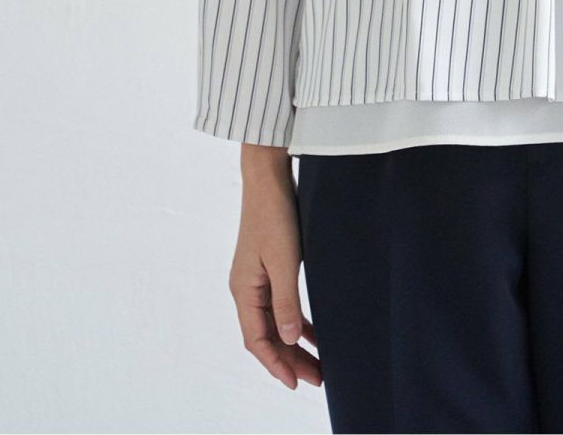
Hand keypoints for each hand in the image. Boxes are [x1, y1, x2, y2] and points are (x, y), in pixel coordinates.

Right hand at [228, 158, 321, 389]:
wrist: (268, 179)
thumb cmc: (274, 216)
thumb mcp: (284, 261)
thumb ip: (286, 302)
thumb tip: (291, 340)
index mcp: (244, 291)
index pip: (257, 340)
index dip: (276, 364)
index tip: (296, 383)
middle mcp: (247, 289)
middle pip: (267, 335)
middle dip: (290, 359)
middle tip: (317, 378)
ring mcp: (257, 278)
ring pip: (275, 322)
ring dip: (295, 343)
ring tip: (318, 362)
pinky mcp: (269, 267)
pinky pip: (281, 305)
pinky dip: (296, 321)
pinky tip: (313, 331)